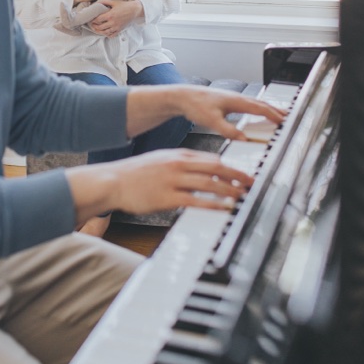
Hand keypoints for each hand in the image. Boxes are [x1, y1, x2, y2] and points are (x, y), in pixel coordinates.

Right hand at [64, 149, 252, 223]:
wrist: (111, 181)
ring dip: (229, 190)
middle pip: (216, 168)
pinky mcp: (167, 197)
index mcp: (178, 155)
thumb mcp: (161, 161)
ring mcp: (173, 180)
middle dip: (237, 176)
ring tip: (242, 196)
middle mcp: (178, 165)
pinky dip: (213, 204)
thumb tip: (203, 170)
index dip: (231, 166)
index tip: (243, 173)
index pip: (212, 159)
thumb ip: (182, 164)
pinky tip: (223, 208)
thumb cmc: (135, 174)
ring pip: (209, 183)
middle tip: (251, 183)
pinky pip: (196, 200)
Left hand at [88, 0, 144, 36]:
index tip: (91, 20)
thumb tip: (97, 2)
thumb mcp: (114, 2)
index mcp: (110, 15)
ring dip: (99, 32)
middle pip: (100, 27)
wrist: (135, 10)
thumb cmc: (125, 5)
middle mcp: (113, 22)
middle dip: (94, 26)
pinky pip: (112, 35)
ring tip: (97, 29)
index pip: (98, 20)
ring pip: (105, 32)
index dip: (93, 20)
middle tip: (92, 25)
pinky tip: (105, 32)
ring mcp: (116, 27)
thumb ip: (105, 2)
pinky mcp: (120, 29)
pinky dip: (107, 35)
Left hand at [167, 85, 287, 141]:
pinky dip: (258, 109)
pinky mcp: (229, 102)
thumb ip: (228, 131)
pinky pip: (249, 105)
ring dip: (269, 109)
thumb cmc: (195, 105)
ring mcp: (233, 99)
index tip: (284, 122)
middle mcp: (237, 98)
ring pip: (256, 103)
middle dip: (277, 111)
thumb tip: (244, 139)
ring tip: (278, 115)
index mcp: (237, 101)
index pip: (261, 108)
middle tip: (289, 118)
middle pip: (262, 104)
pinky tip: (257, 114)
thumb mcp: (211, 121)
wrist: (183, 96)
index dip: (274, 115)